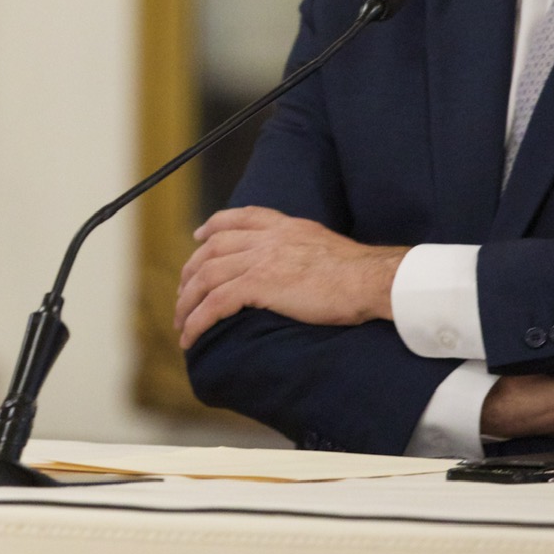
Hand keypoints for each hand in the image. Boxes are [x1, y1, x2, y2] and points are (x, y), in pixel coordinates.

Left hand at [175, 206, 406, 347]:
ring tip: (181, 323)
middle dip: (191, 271)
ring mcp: (261, 259)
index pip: (239, 217)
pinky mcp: (260, 284)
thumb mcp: (326, 247)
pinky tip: (190, 336)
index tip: (199, 237)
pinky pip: (215, 303)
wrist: (372, 280)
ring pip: (207, 277)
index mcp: (285, 227)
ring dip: (187, 301)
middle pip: (213, 249)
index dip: (213, 226)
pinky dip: (197, 320)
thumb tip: (301, 267)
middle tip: (183, 292)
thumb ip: (304, 250)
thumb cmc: (360, 274)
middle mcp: (267, 238)